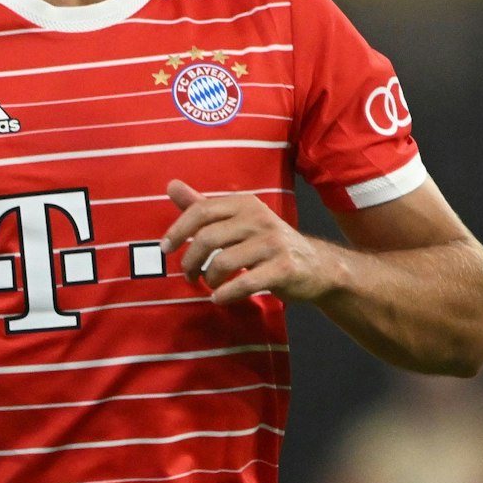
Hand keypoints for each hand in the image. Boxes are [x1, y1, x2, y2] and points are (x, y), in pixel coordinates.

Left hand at [162, 180, 341, 305]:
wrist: (316, 266)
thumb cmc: (268, 244)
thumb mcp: (237, 220)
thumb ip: (204, 205)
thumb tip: (171, 185)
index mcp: (245, 203)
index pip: (201, 210)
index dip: (178, 230)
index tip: (166, 249)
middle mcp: (259, 218)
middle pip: (208, 238)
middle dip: (190, 261)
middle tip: (189, 275)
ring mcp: (273, 243)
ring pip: (223, 262)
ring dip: (209, 279)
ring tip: (211, 285)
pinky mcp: (284, 267)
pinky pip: (245, 283)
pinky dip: (226, 294)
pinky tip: (220, 298)